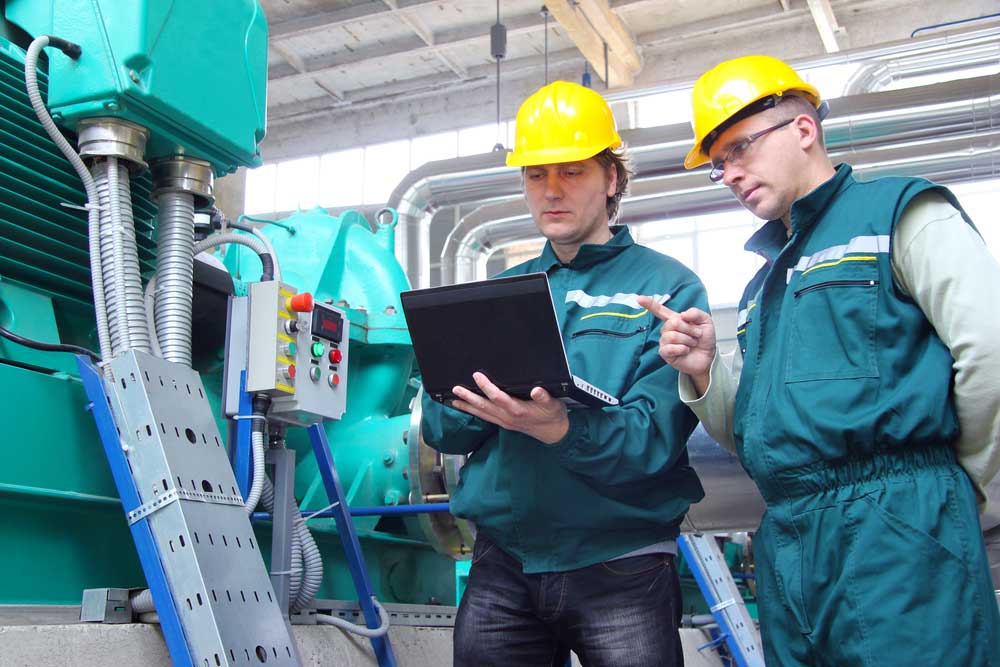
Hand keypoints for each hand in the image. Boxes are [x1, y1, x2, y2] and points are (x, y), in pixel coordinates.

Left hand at [450, 372, 569, 443]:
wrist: (554, 433)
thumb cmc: (553, 415)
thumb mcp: (553, 404)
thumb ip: (544, 397)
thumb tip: (537, 390)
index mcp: (518, 410)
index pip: (498, 398)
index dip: (487, 387)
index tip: (477, 376)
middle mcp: (508, 417)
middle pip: (485, 407)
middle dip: (469, 398)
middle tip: (455, 390)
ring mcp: (505, 422)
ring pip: (482, 414)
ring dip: (468, 407)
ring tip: (453, 401)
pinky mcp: (504, 424)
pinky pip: (486, 417)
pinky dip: (475, 412)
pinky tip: (467, 408)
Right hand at [637, 296, 715, 390]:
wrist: (708, 356)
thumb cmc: (704, 339)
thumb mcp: (705, 321)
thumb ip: (695, 313)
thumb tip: (682, 314)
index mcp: (675, 319)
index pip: (660, 310)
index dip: (649, 304)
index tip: (639, 299)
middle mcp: (667, 330)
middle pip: (673, 323)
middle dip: (689, 329)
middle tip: (696, 335)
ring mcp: (665, 341)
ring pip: (672, 336)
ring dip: (687, 340)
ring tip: (692, 343)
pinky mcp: (665, 353)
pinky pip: (670, 348)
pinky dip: (682, 349)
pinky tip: (686, 350)